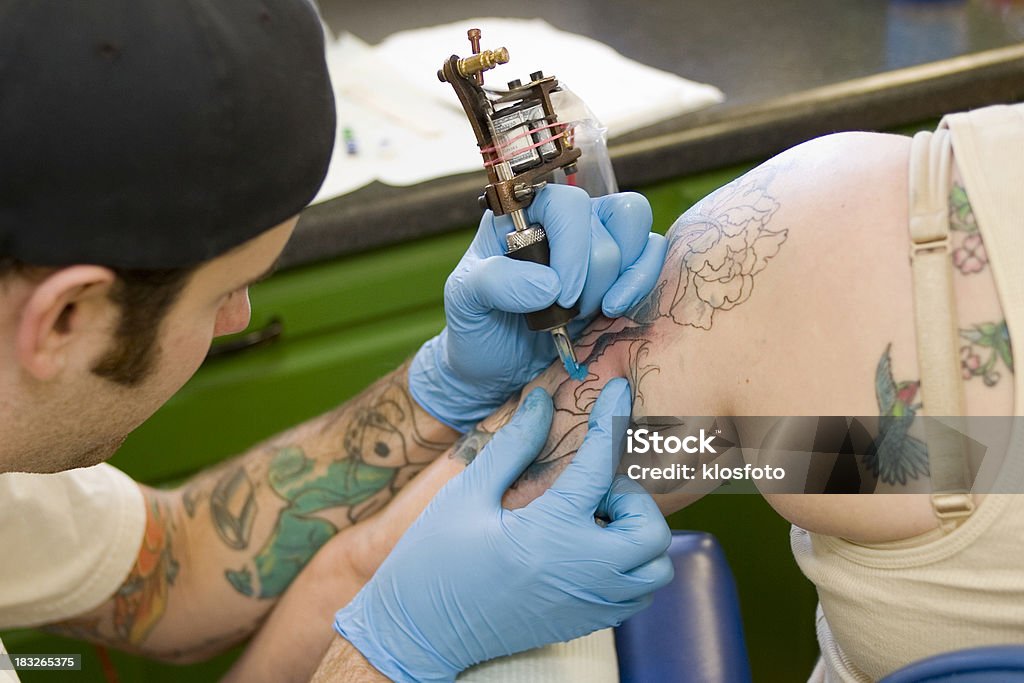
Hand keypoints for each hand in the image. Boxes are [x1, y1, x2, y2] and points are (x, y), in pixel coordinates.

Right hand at [333, 379, 673, 682]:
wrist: (419, 635)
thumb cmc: (434, 562)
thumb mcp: (467, 496)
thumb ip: (512, 447)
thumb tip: (540, 403)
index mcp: (551, 533)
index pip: (600, 465)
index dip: (612, 419)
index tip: (618, 390)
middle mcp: (582, 573)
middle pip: (652, 530)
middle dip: (633, 498)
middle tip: (592, 491)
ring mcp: (588, 605)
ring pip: (654, 569)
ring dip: (637, 536)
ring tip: (592, 522)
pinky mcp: (584, 624)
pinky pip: (635, 594)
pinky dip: (629, 566)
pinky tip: (589, 549)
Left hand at [410, 184, 667, 430]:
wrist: (496, 367)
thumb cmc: (478, 326)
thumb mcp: (465, 302)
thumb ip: (494, 283)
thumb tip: (551, 284)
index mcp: (523, 213)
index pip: (567, 203)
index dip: (573, 247)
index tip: (560, 296)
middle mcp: (563, 220)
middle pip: (609, 219)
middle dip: (593, 277)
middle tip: (565, 312)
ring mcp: (596, 240)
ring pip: (635, 229)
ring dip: (619, 278)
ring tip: (589, 312)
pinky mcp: (620, 269)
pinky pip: (652, 253)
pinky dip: (640, 283)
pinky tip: (615, 311)